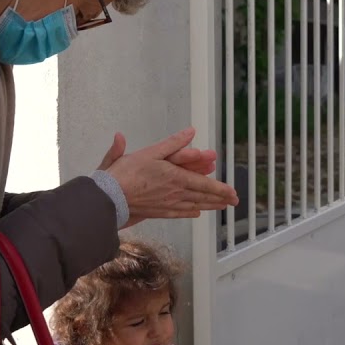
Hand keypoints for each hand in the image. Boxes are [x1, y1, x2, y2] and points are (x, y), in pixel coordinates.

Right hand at [103, 128, 238, 227]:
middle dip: (220, 198)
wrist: (110, 197)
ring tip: (221, 207)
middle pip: (202, 197)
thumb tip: (191, 131)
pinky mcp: (158, 212)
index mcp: (176, 177)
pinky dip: (190, 212)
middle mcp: (175, 193)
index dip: (221, 189)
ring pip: (194, 205)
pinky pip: (179, 213)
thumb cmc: (127, 172)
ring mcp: (168, 204)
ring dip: (210, 206)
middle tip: (234, 201)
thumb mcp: (151, 151)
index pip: (204, 184)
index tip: (233, 192)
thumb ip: (173, 143)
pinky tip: (196, 213)